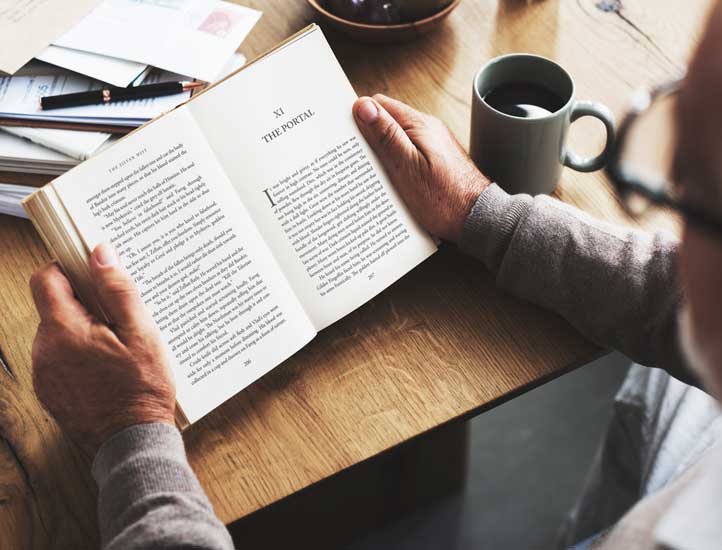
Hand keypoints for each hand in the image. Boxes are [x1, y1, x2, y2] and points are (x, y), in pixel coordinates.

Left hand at [29, 243, 175, 455]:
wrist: (131, 444)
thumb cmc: (141, 390)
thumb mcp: (141, 334)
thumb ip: (118, 291)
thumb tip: (101, 254)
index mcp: (64, 331)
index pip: (45, 279)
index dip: (68, 268)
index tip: (92, 271)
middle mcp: (44, 351)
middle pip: (54, 307)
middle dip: (85, 304)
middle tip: (120, 316)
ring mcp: (44, 374)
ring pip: (58, 333)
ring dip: (84, 330)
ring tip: (119, 346)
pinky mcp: (50, 391)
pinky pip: (60, 358)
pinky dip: (80, 354)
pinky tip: (109, 367)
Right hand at [353, 94, 489, 241]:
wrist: (478, 219)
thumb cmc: (443, 199)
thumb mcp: (407, 168)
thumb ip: (386, 136)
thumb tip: (363, 106)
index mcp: (418, 125)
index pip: (379, 104)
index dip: (359, 116)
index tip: (344, 134)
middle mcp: (427, 130)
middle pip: (386, 121)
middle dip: (367, 136)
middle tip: (351, 157)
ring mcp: (432, 145)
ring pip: (396, 138)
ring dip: (380, 152)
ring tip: (367, 171)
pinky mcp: (435, 160)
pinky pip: (407, 153)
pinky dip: (394, 162)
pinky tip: (388, 180)